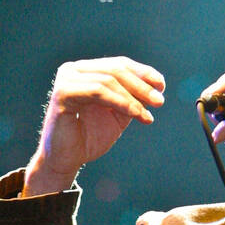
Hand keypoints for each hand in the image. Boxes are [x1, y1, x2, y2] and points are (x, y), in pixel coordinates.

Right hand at [22, 56, 165, 196]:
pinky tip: (135, 113)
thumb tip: (155, 88)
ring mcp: (67, 79)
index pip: (119, 64)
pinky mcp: (63, 93)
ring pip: (108, 80)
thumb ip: (132, 100)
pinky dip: (120, 102)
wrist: (66, 160)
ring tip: (147, 114)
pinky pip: (97, 92)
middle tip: (159, 101)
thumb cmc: (89, 137)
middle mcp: (74, 70)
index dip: (142, 72)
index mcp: (87, 71)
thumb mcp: (117, 115)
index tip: (161, 85)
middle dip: (141, 85)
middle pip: (115, 69)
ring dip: (133, 97)